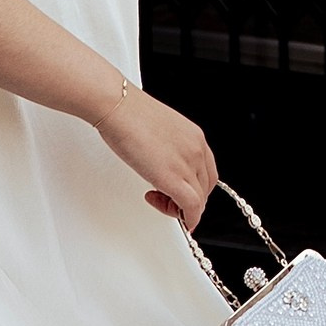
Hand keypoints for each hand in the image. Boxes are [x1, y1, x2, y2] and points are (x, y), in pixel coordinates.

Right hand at [94, 82, 216, 223]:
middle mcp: (197, 150)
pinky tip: (174, 216)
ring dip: (181, 209)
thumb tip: (162, 163)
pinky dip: (188, 218)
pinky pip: (191, 207)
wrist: (118, 106)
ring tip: (159, 201)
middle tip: (167, 201)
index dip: (195, 187)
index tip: (181, 193)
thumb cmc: (129, 114)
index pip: (207, 171)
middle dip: (189, 200)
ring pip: (199, 200)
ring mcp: (187, 164)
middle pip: (205, 187)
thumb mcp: (160, 131)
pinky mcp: (173, 179)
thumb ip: (167, 148)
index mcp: (195, 137)